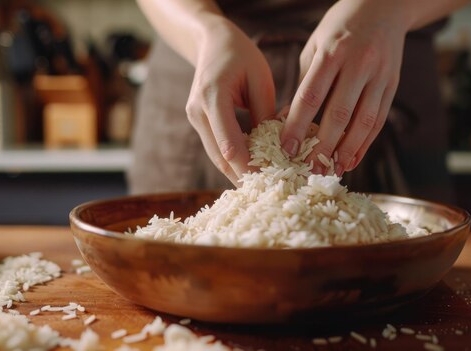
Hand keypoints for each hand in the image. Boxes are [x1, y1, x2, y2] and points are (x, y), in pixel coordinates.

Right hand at [186, 16, 274, 185]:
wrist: (211, 42)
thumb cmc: (240, 55)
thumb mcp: (261, 79)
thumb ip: (266, 114)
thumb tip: (276, 149)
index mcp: (213, 96)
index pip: (229, 144)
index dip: (249, 168)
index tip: (270, 182)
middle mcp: (197, 111)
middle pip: (220, 157)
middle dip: (244, 177)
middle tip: (268, 194)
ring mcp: (195, 118)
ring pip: (216, 157)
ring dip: (238, 173)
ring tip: (262, 188)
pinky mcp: (199, 123)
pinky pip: (216, 148)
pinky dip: (234, 162)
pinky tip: (252, 171)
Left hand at [280, 0, 409, 175]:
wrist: (383, 6)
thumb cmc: (339, 28)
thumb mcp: (315, 46)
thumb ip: (305, 82)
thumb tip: (289, 120)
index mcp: (332, 52)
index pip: (312, 95)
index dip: (299, 125)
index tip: (287, 148)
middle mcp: (359, 64)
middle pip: (339, 114)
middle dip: (323, 146)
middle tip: (309, 169)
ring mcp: (379, 75)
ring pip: (364, 121)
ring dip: (347, 151)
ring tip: (332, 171)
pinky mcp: (392, 84)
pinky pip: (379, 120)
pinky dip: (365, 143)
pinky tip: (352, 160)